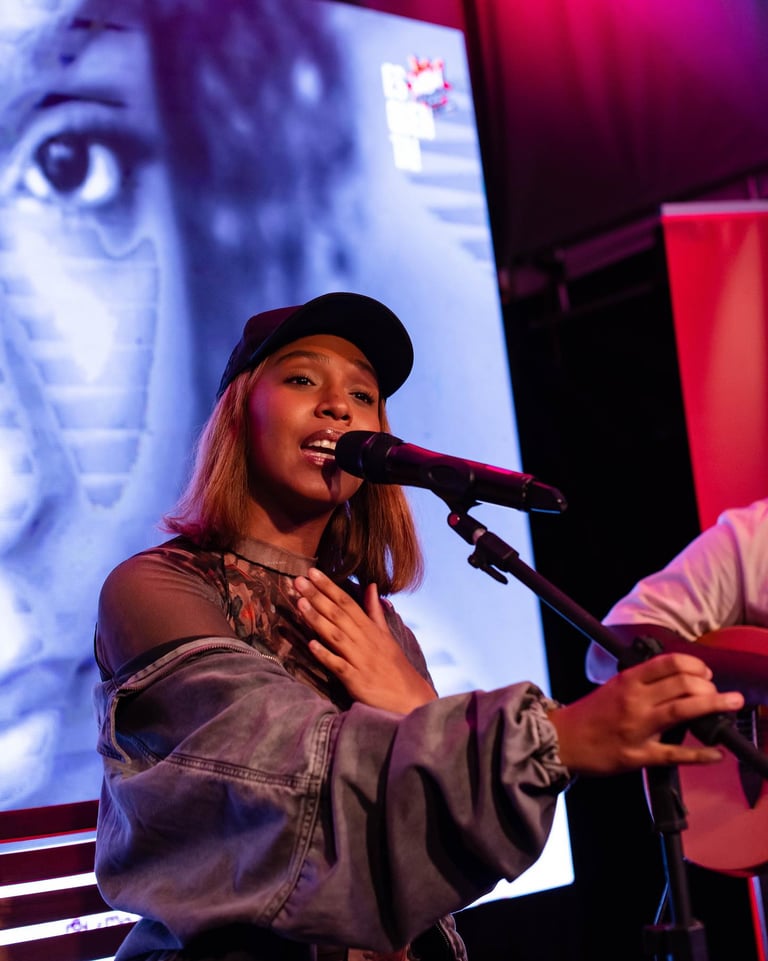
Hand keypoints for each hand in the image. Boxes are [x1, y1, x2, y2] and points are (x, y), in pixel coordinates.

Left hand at [294, 568, 437, 713]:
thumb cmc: (394, 666)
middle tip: (298, 580)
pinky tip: (311, 645)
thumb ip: (374, 611)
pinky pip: (339, 665)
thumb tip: (371, 585)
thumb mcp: (386, 635)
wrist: (409, 698)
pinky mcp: (356, 680)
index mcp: (370, 629)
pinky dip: (325, 655)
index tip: (312, 572)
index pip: (347, 602)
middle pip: (338, 615)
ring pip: (336, 636)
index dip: (329, 586)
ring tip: (299, 603)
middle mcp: (364, 640)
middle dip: (317, 597)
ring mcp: (360, 660)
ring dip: (317, 620)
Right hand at [548, 652, 743, 774]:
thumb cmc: (589, 714)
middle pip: (683, 684)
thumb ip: (642, 682)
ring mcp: (637, 728)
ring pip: (683, 711)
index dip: (695, 665)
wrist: (562, 740)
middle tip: (719, 693)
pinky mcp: (638, 755)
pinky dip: (700, 755)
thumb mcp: (613, 687)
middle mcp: (634, 700)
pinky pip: (674, 754)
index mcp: (628, 681)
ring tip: (732, 704)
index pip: (670, 663)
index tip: (706, 673)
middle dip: (710, 687)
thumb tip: (678, 679)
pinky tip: (716, 753)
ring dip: (714, 706)